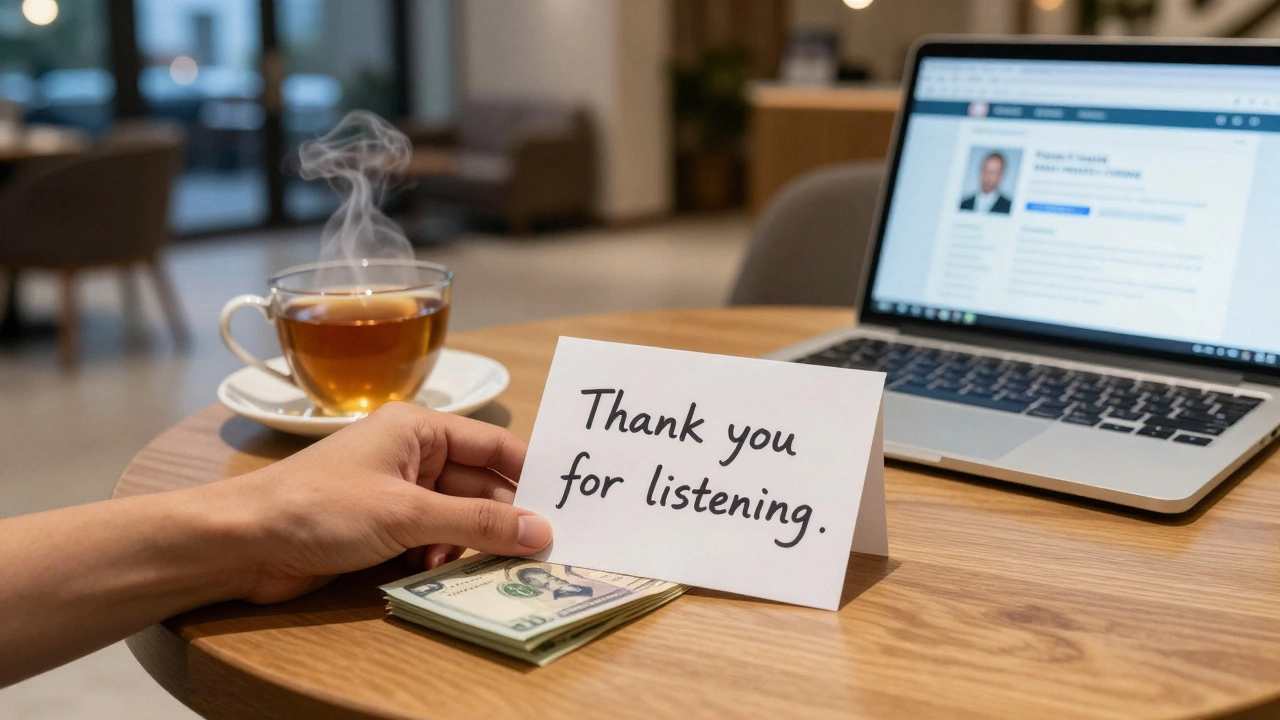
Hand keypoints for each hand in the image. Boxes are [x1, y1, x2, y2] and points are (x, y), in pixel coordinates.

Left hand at [198, 402, 551, 603]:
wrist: (242, 542)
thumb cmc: (318, 507)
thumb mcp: (407, 513)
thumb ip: (478, 523)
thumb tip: (541, 532)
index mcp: (418, 428)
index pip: (493, 446)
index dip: (529, 475)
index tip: (565, 506)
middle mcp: (411, 454)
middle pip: (478, 485)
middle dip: (501, 518)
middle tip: (536, 551)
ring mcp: (395, 492)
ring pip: (456, 516)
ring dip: (466, 542)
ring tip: (474, 563)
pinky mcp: (379, 526)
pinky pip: (430, 538)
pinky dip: (439, 555)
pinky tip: (434, 570)